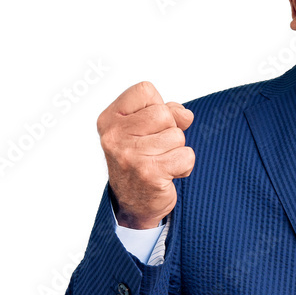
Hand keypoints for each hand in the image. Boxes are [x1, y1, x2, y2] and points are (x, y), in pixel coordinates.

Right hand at [97, 81, 194, 228]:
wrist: (134, 204)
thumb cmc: (141, 161)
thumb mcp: (145, 129)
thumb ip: (166, 112)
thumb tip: (185, 115)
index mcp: (110, 118)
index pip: (145, 90)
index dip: (157, 106)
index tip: (149, 127)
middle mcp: (115, 135)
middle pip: (164, 113)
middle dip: (169, 131)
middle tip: (156, 149)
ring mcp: (130, 154)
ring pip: (177, 135)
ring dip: (176, 150)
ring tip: (161, 162)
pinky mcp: (149, 173)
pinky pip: (186, 156)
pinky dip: (184, 166)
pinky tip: (168, 174)